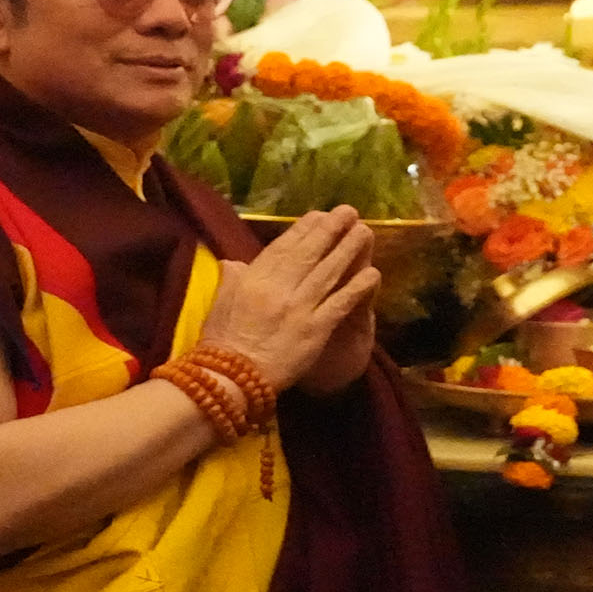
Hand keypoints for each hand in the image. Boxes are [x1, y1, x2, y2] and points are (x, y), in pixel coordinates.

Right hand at [202, 207, 377, 391]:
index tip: (320, 215)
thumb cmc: (221, 342)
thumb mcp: (220, 301)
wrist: (228, 378)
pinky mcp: (314, 329)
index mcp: (254, 278)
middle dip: (331, 230)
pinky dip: (357, 288)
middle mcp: (278, 287)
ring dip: (349, 250)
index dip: (305, 229)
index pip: (284, 247)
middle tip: (350, 212)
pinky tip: (373, 274)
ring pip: (329, 272)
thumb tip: (235, 262)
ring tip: (365, 233)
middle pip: (310, 253)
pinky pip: (340, 303)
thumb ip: (232, 278)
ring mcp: (298, 307)